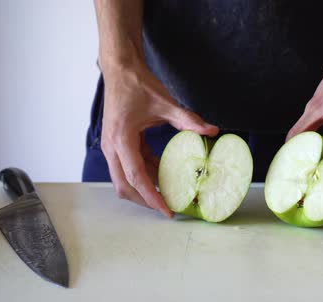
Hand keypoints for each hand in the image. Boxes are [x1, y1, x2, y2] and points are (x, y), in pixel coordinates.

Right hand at [101, 63, 218, 216]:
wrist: (120, 70)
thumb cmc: (138, 85)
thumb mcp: (165, 103)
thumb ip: (188, 119)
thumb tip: (211, 130)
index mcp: (121, 138)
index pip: (136, 176)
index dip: (151, 196)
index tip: (167, 210)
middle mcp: (111, 147)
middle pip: (124, 186)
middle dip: (145, 200)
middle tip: (168, 208)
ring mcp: (112, 147)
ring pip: (124, 179)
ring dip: (144, 189)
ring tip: (169, 195)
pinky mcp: (118, 145)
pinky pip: (130, 167)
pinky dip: (145, 175)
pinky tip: (164, 175)